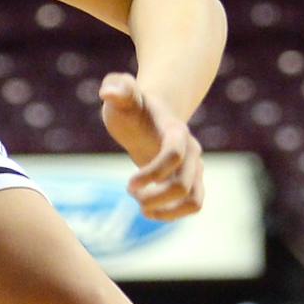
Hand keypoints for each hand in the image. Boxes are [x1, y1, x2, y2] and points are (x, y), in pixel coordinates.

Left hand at [99, 73, 204, 220]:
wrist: (152, 115)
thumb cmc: (133, 106)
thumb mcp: (122, 95)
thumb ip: (117, 88)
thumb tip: (108, 91)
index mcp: (175, 130)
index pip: (175, 155)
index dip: (152, 174)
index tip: (129, 186)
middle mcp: (191, 151)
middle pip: (184, 185)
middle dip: (154, 198)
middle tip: (130, 192)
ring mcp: (194, 167)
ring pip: (194, 201)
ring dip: (166, 211)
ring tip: (142, 206)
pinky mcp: (192, 181)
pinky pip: (193, 205)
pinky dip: (172, 215)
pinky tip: (149, 209)